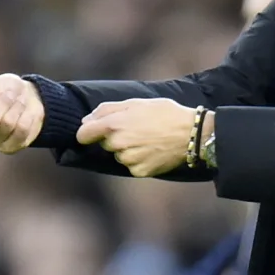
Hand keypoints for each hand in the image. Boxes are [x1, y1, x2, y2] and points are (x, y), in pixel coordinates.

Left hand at [76, 98, 197, 176]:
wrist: (191, 134)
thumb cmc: (164, 113)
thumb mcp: (136, 102)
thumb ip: (107, 110)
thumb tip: (86, 120)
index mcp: (114, 125)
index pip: (83, 134)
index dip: (87, 132)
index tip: (93, 132)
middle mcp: (118, 144)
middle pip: (105, 143)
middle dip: (115, 137)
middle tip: (137, 129)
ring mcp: (128, 160)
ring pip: (119, 155)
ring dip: (128, 149)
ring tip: (148, 139)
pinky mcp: (139, 171)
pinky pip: (131, 166)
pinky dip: (139, 160)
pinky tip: (152, 150)